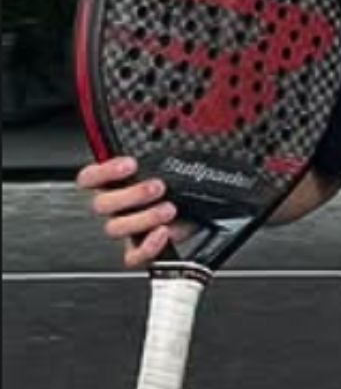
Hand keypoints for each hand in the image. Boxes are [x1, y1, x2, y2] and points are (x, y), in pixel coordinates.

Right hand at [75, 157, 196, 269]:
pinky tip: (164, 233)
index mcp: (114, 184)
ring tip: (170, 209)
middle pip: (101, 205)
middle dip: (131, 194)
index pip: (89, 178)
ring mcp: (127, 229)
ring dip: (144, 217)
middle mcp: (116, 207)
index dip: (104, 171)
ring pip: (115, 228)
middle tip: (158, 187)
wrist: (203, 212)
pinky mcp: (141, 249)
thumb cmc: (181, 187)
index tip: (130, 164)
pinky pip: (132, 256)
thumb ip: (159, 157)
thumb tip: (172, 132)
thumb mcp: (170, 167)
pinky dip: (147, 247)